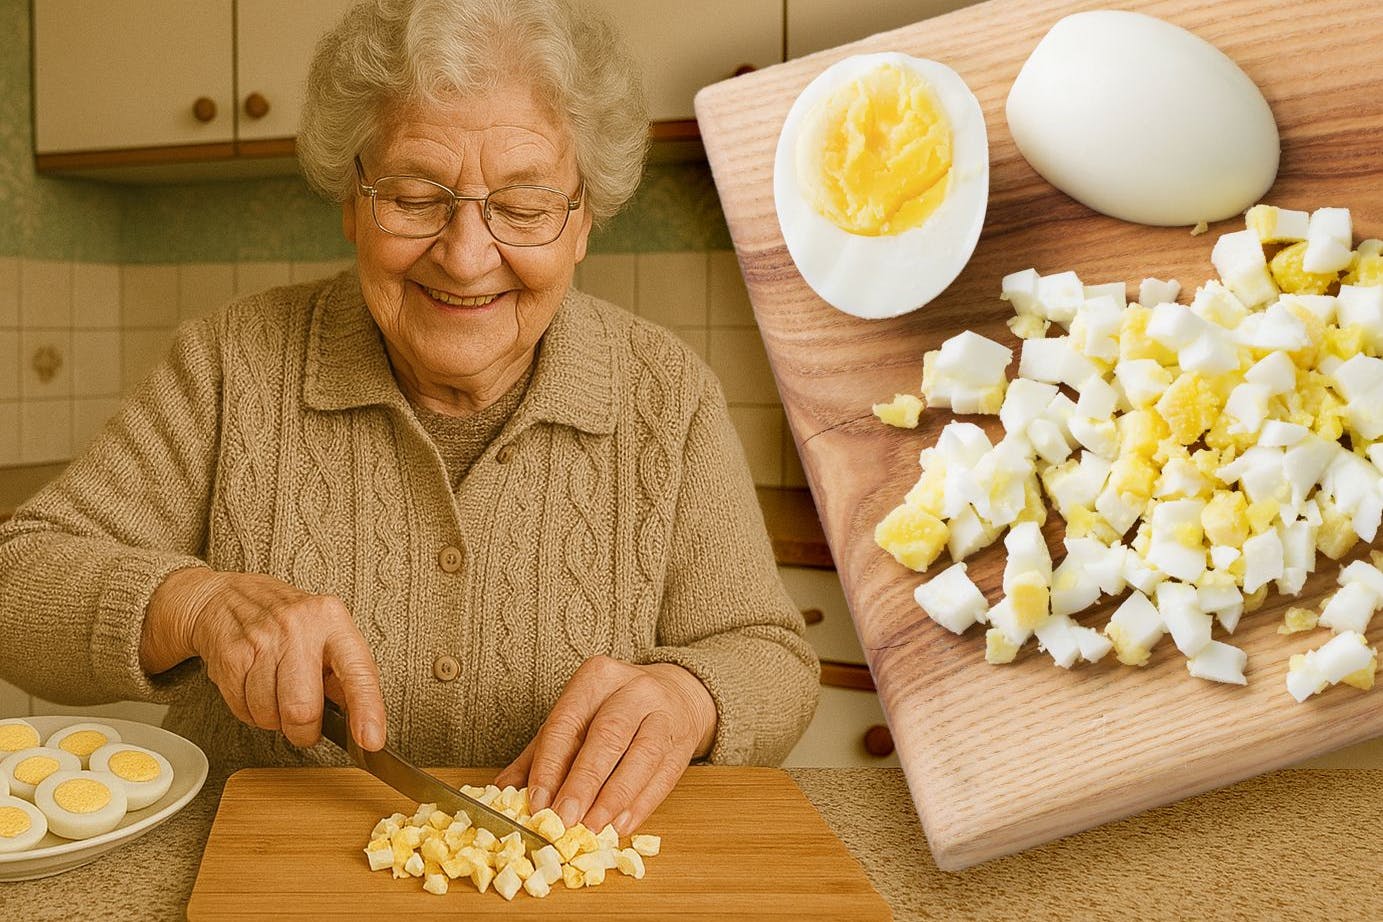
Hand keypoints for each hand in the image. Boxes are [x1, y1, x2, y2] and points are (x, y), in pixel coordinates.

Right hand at [142, 568, 385, 750]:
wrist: (227, 597)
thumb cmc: (288, 624)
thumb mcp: (327, 634)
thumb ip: (346, 676)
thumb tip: (364, 724)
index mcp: (333, 620)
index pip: (357, 672)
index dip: (366, 710)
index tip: (371, 740)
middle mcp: (299, 627)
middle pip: (302, 709)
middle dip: (304, 731)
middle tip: (305, 725)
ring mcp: (262, 640)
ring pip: (270, 715)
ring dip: (274, 721)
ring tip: (277, 694)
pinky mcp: (231, 655)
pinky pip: (243, 710)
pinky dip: (251, 713)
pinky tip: (255, 689)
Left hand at [495, 656, 716, 834]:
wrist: (676, 694)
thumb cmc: (614, 709)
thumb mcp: (575, 717)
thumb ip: (540, 752)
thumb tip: (503, 789)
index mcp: (597, 677)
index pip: (568, 721)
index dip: (551, 765)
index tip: (538, 802)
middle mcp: (633, 689)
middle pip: (607, 736)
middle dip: (584, 783)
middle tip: (565, 820)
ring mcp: (663, 713)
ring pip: (640, 757)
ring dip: (614, 799)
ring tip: (593, 828)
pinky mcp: (682, 741)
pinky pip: (663, 776)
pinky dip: (641, 805)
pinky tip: (622, 825)